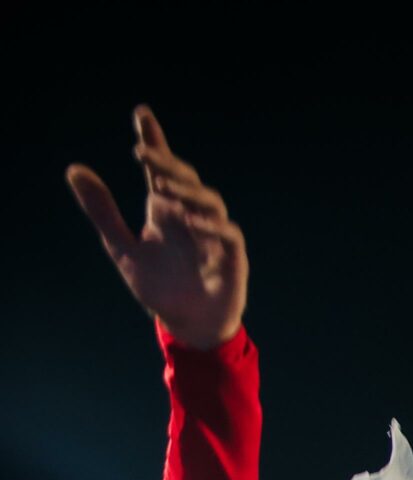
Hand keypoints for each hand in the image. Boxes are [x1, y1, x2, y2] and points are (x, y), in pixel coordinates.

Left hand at [65, 107, 246, 350]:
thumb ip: (102, 211)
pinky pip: (227, 235)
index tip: (141, 114)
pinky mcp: (231, 258)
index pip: (159, 169)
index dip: (154, 141)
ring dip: (188, 191)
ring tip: (164, 186)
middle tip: (143, 151)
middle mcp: (190, 216)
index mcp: (165, 210)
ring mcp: (213, 235)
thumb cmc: (158, 286)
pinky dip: (211, 227)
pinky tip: (190, 221)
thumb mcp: (120, 246)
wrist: (188, 324)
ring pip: (209, 201)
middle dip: (167, 163)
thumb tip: (74, 169)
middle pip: (185, 179)